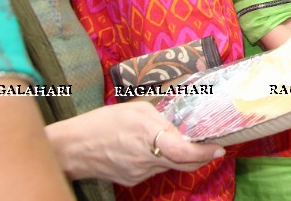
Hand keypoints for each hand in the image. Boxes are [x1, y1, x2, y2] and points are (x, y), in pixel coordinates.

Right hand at [46, 101, 223, 186]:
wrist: (72, 149)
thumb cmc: (102, 122)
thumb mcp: (137, 109)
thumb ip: (162, 119)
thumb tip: (179, 129)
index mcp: (149, 136)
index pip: (184, 151)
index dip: (204, 152)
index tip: (218, 148)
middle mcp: (147, 159)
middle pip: (184, 163)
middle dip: (200, 156)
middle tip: (211, 146)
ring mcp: (140, 173)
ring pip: (170, 166)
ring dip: (179, 156)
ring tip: (176, 141)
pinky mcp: (132, 180)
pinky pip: (154, 170)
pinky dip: (160, 160)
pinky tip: (150, 148)